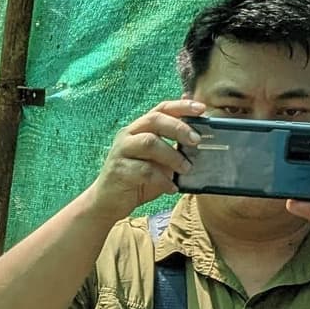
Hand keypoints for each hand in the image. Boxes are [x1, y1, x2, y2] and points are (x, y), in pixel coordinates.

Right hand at [86, 101, 204, 223]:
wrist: (108, 202)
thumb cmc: (137, 180)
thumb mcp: (158, 162)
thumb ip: (172, 148)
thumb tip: (197, 138)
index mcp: (139, 128)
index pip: (161, 109)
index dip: (181, 106)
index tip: (201, 108)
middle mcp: (128, 135)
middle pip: (154, 120)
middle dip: (178, 128)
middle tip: (196, 140)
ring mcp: (121, 151)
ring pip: (149, 142)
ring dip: (172, 155)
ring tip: (186, 169)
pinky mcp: (119, 170)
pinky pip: (145, 170)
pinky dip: (163, 179)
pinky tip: (171, 188)